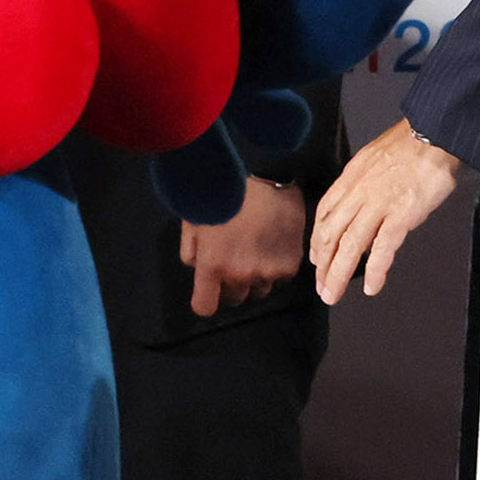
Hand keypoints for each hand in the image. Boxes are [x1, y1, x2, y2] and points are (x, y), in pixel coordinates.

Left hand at [180, 177, 307, 318]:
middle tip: (234, 258)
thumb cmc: (226, 191)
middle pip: (233, 299)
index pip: (205, 307)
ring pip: (258, 290)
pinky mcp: (289, 265)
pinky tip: (272, 243)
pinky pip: (279, 279)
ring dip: (255, 277)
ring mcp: (267, 272)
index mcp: (213, 264)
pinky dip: (276, 267)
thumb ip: (191, 250)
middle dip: (230, 284)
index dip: (205, 299)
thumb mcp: (194, 218)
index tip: (209, 291)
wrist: (268, 172)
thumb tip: (198, 269)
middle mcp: (240, 274)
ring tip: (255, 249)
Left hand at [310, 118, 458, 304]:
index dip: (317, 239)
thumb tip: (360, 204)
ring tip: (334, 293)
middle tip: (322, 287)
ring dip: (339, 273)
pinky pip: (383, 249)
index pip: (325, 213)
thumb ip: (363, 182)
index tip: (316, 257)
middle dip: (323, 265)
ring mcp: (379, 204)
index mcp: (352, 177)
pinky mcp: (401, 214)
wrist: (434, 134)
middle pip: (331, 234)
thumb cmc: (411, 143)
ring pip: (350, 245)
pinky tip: (372, 286)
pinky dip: (375, 270)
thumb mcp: (374, 157)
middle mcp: (359, 192)